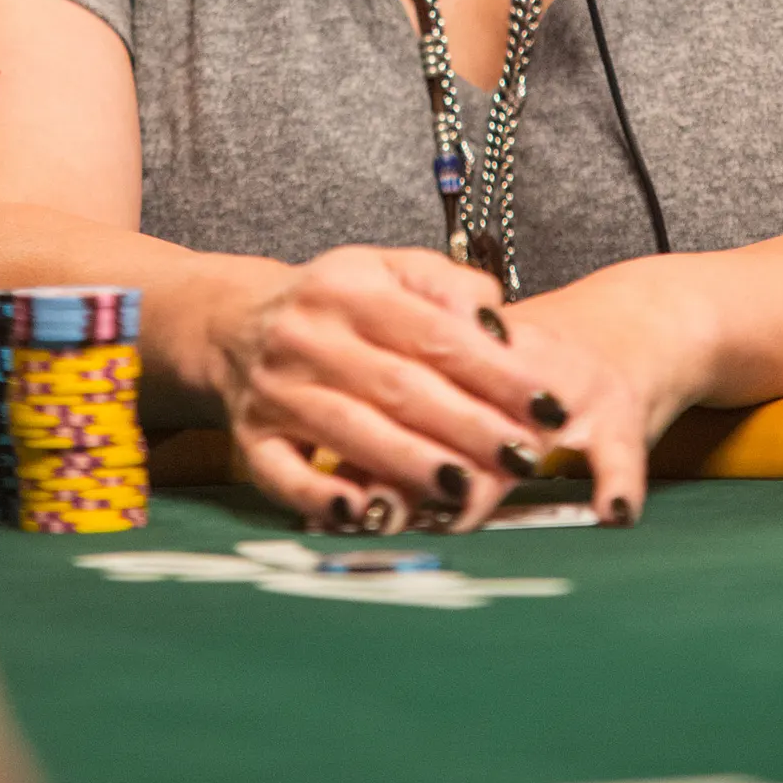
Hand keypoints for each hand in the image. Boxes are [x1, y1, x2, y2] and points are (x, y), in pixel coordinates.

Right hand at [203, 243, 596, 533]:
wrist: (236, 324)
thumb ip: (449, 286)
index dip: (496, 372)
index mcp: (351, 288)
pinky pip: (283, 475)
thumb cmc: (338, 303)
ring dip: (412, 465)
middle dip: (469, 426)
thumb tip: (499, 324)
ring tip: (468, 491)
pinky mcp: (251, 441)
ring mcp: (277, 392)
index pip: (435, 333)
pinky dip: (320, 497)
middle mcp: (310, 337)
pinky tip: (362, 513)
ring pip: (351, 432)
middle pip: (399, 387)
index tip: (547, 404)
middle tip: (525, 458)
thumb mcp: (389, 269)